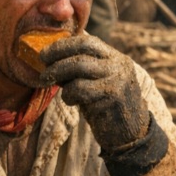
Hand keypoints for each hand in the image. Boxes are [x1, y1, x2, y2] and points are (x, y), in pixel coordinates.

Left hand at [42, 35, 147, 151]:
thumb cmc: (108, 108)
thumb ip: (84, 70)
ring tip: (50, 83)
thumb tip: (52, 60)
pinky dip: (69, 94)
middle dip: (57, 55)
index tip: (45, 53)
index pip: (88, 42)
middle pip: (83, 50)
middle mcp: (118, 65)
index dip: (64, 45)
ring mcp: (117, 80)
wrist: (132, 134)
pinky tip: (70, 101)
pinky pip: (80, 89)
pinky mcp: (112, 97)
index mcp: (116, 58)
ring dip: (59, 74)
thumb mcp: (99, 83)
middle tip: (43, 66)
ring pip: (79, 66)